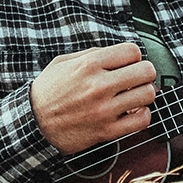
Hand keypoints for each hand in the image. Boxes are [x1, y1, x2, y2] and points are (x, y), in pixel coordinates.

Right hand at [30, 43, 157, 153]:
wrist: (34, 123)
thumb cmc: (48, 92)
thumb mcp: (63, 62)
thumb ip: (92, 55)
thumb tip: (118, 54)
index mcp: (88, 65)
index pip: (132, 51)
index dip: (133, 56)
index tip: (128, 63)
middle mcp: (99, 85)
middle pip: (146, 71)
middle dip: (144, 73)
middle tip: (136, 78)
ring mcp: (105, 109)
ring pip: (148, 94)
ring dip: (143, 94)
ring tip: (133, 95)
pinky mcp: (108, 130)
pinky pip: (143, 120)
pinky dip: (142, 115)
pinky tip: (131, 112)